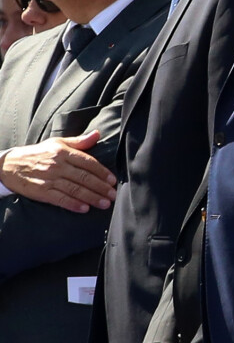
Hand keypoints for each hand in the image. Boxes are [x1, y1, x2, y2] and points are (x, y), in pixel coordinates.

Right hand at [0, 130, 116, 212]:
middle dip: (100, 187)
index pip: (88, 162)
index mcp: (63, 151)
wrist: (10, 165)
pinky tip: (84, 209)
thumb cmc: (38, 153)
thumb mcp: (57, 143)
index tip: (112, 180)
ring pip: (75, 189)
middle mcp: (58, 165)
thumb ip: (79, 141)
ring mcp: (49, 179)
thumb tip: (97, 134)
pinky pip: (60, 199)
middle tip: (113, 195)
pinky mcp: (42, 191)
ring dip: (91, 197)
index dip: (102, 172)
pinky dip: (73, 204)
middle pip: (84, 177)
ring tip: (104, 203)